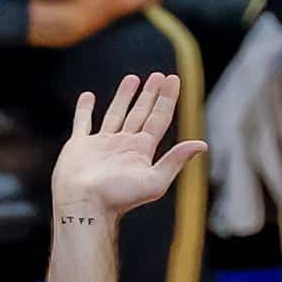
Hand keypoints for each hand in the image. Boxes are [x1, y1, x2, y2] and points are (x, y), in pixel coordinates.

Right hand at [52, 72, 205, 217]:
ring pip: (116, 114)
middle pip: (141, 113)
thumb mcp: (154, 181)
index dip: (167, 99)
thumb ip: (175, 160)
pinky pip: (83, 122)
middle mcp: (123, 145)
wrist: (84, 206)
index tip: (173, 80)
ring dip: (124, 97)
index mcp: (141, 151)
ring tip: (132, 78)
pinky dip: (84, 110)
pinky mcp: (79, 146)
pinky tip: (89, 97)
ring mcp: (101, 145)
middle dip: (150, 94)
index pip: (159, 119)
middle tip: (159, 75)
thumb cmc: (117, 198)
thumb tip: (202, 144)